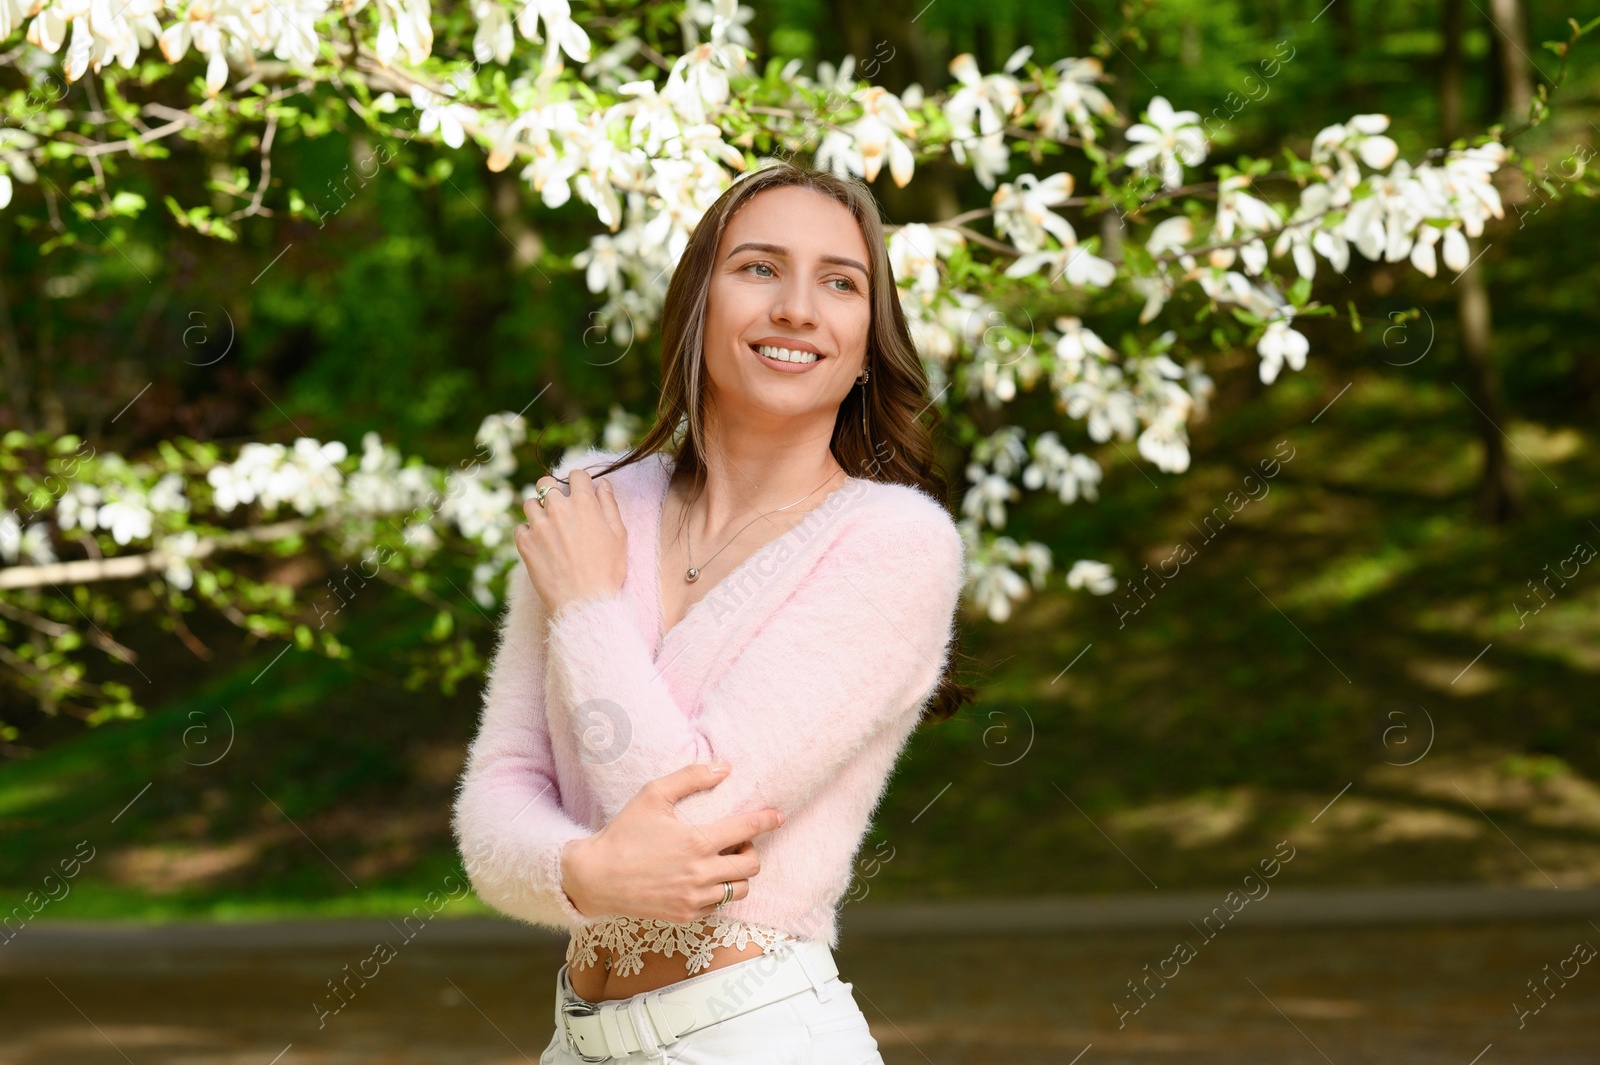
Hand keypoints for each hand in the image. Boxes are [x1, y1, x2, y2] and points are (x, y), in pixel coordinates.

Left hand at [517, 467, 628, 617]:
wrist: (585, 602)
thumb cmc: (607, 570)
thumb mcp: (619, 535)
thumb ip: (609, 505)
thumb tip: (603, 484)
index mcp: (583, 504)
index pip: (576, 475)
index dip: (579, 481)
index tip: (579, 490)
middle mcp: (558, 509)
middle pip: (545, 483)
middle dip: (551, 490)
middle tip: (558, 506)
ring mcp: (538, 526)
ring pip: (529, 504)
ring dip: (537, 510)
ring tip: (547, 526)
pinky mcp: (524, 544)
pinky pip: (519, 528)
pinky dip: (527, 533)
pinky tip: (539, 544)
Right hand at [560, 762, 786, 922]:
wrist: (595, 878)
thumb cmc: (623, 833)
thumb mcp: (652, 795)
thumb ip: (690, 778)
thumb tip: (724, 768)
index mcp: (696, 841)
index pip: (746, 830)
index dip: (766, 821)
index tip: (778, 816)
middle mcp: (700, 873)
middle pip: (751, 865)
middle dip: (752, 851)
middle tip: (738, 843)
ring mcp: (694, 898)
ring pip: (740, 890)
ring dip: (739, 875)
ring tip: (724, 862)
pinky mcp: (685, 916)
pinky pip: (718, 906)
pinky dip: (719, 893)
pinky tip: (704, 880)